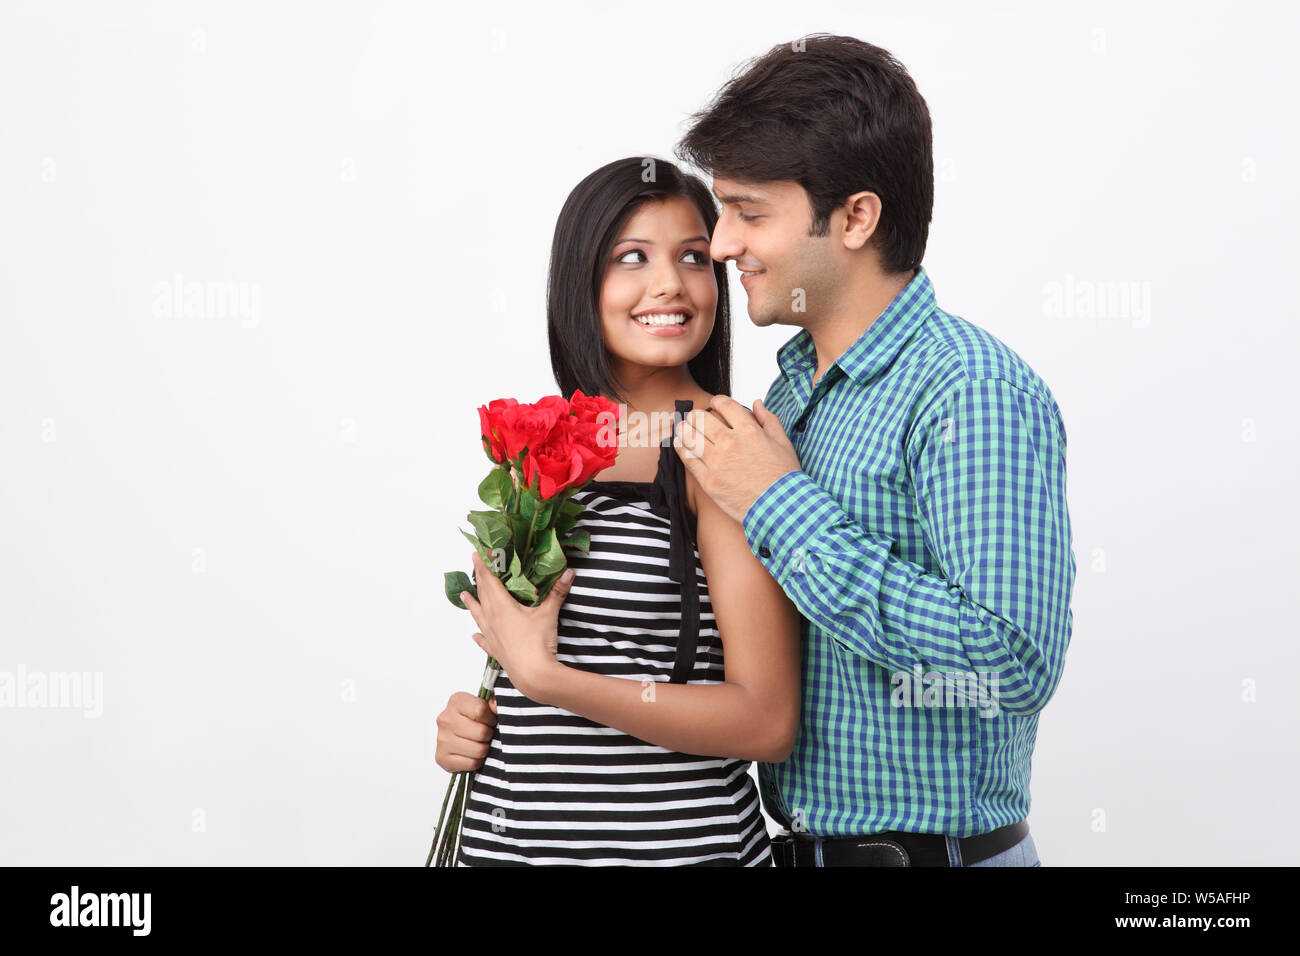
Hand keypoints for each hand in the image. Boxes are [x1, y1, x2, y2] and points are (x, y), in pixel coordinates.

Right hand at [434, 691, 497, 772]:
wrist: (462, 736)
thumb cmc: (476, 720)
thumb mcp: (487, 706)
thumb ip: (494, 703)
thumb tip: (496, 706)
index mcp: (456, 701)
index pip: (480, 710)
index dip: (491, 718)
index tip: (491, 721)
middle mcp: (445, 719)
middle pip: (481, 732)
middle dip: (489, 735)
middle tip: (486, 735)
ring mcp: (441, 739)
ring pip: (478, 750)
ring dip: (484, 749)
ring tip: (481, 744)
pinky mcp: (441, 757)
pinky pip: (471, 763)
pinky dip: (477, 762)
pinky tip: (473, 755)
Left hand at [459, 550, 576, 702]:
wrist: (533, 675)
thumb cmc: (538, 643)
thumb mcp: (549, 614)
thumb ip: (557, 591)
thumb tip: (568, 572)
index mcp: (502, 607)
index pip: (490, 581)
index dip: (483, 566)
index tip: (476, 554)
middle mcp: (493, 620)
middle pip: (483, 595)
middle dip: (479, 579)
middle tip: (474, 566)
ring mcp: (492, 636)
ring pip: (478, 615)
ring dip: (471, 604)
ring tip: (464, 595)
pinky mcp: (496, 650)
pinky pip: (484, 640)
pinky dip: (479, 635)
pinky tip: (475, 635)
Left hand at [673, 394, 801, 524]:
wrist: (780, 508)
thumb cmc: (783, 477)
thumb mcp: (783, 443)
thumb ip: (769, 420)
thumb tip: (757, 403)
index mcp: (749, 431)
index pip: (725, 404)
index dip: (716, 401)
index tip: (714, 404)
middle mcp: (731, 443)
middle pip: (701, 418)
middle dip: (696, 415)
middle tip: (694, 417)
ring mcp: (717, 462)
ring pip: (690, 436)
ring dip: (684, 429)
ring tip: (683, 428)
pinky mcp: (709, 481)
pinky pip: (687, 459)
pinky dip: (680, 448)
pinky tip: (680, 444)